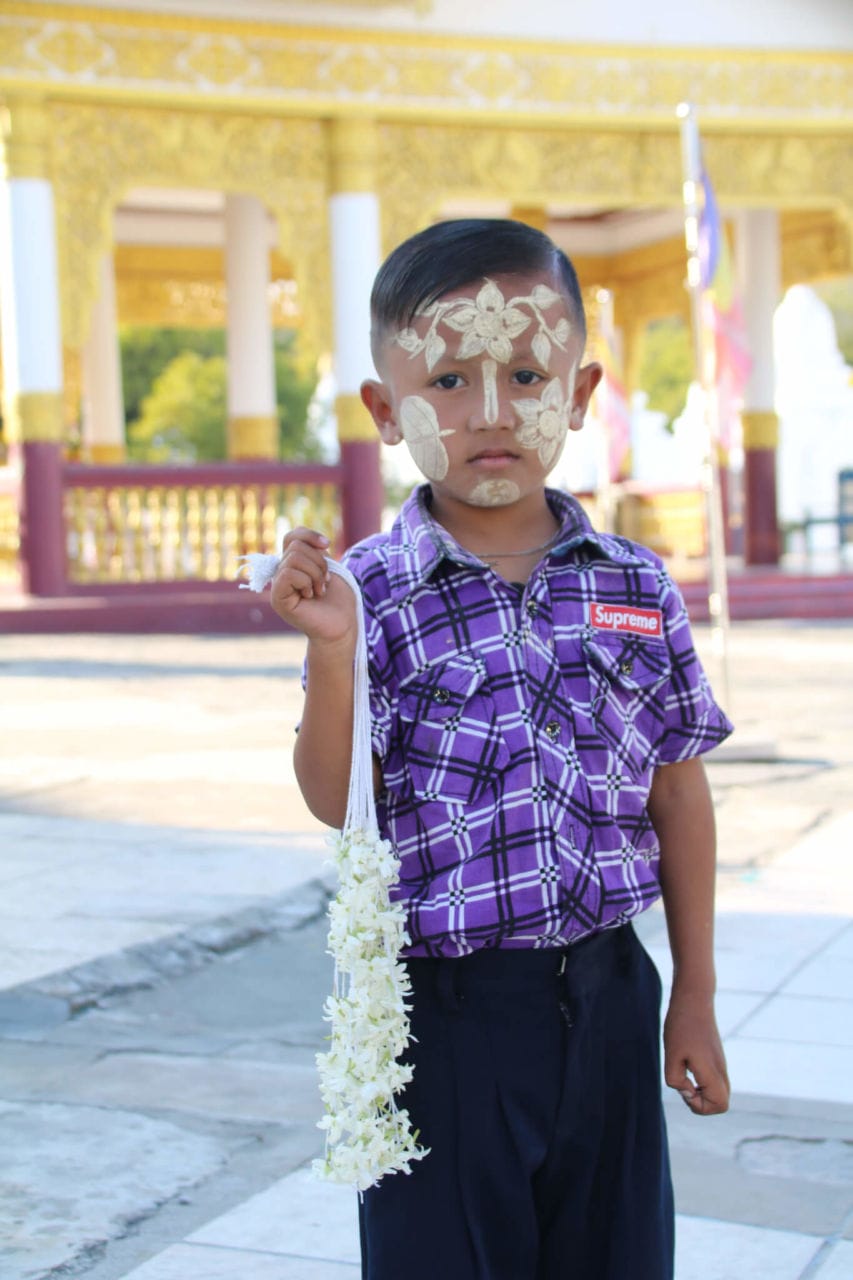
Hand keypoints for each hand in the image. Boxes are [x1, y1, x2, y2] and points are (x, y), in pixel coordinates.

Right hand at [270, 528, 356, 646]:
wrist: (342, 625)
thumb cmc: (338, 599)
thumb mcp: (328, 566)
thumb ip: (314, 550)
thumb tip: (307, 538)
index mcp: (293, 564)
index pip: (292, 536)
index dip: (309, 535)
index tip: (327, 545)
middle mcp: (282, 573)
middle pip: (295, 545)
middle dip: (319, 561)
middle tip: (326, 581)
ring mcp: (278, 586)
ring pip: (293, 557)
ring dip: (315, 573)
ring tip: (320, 590)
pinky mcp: (278, 598)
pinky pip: (288, 573)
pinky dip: (306, 581)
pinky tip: (311, 595)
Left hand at [663, 994, 729, 1115]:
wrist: (694, 998)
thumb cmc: (681, 1025)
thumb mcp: (671, 1054)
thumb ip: (676, 1080)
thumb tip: (686, 1092)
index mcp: (712, 1071)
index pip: (719, 1105)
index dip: (699, 1105)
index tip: (685, 1086)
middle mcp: (721, 1069)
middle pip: (721, 1103)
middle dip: (701, 1103)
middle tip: (684, 1084)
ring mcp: (721, 1063)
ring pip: (719, 1092)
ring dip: (702, 1092)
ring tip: (685, 1074)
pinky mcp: (716, 1057)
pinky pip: (715, 1081)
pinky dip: (702, 1082)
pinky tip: (688, 1065)